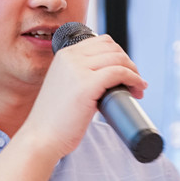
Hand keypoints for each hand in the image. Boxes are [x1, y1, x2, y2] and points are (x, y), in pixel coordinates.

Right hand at [19, 34, 145, 161]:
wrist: (42, 138)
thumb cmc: (55, 120)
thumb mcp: (65, 87)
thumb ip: (80, 76)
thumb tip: (108, 78)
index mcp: (64, 55)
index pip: (101, 42)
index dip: (119, 55)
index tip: (126, 73)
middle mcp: (70, 57)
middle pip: (113, 47)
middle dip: (128, 63)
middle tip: (134, 82)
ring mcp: (78, 70)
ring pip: (118, 59)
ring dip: (134, 72)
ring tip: (137, 89)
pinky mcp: (86, 85)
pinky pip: (119, 73)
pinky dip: (133, 79)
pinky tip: (137, 89)